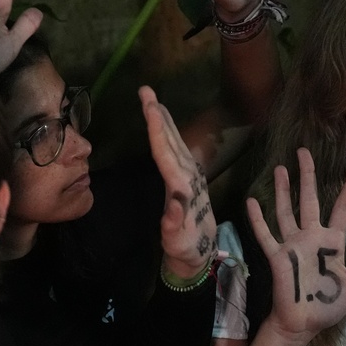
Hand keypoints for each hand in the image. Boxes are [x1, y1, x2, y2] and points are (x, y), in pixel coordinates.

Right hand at [140, 86, 216, 279]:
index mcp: (182, 187)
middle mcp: (188, 176)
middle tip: (146, 90)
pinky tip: (163, 123)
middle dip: (158, 114)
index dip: (157, 129)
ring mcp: (190, 176)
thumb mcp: (177, 241)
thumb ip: (174, 222)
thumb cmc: (185, 249)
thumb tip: (174, 202)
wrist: (200, 255)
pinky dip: (168, 133)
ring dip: (163, 119)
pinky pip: (176, 148)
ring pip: (175, 141)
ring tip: (151, 99)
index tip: (150, 108)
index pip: (167, 153)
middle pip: (170, 140)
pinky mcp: (189, 178)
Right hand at [248, 148, 345, 343]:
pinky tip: (252, 201)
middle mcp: (312, 237)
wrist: (303, 325)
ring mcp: (293, 244)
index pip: (342, 207)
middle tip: (304, 152)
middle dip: (308, 175)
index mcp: (333, 242)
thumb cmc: (328, 306)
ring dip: (283, 190)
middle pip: (310, 199)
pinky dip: (258, 219)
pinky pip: (266, 234)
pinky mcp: (277, 255)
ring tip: (280, 168)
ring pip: (286, 211)